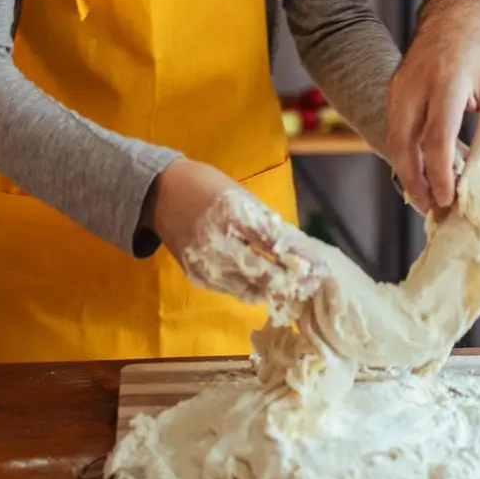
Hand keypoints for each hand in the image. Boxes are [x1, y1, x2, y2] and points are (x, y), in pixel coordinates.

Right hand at [148, 160, 324, 307]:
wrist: (161, 194)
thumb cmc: (207, 187)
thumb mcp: (241, 196)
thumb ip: (266, 222)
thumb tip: (298, 246)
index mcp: (232, 214)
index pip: (272, 242)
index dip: (297, 258)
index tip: (318, 267)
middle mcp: (216, 241)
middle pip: (260, 270)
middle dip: (288, 280)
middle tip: (309, 285)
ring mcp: (204, 261)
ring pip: (245, 287)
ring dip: (271, 290)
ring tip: (294, 291)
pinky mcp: (196, 274)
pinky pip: (229, 289)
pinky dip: (249, 290)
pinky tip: (265, 289)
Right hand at [386, 0, 479, 213]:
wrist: (455, 8)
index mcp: (448, 81)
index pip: (437, 136)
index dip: (440, 172)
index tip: (447, 198)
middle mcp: (417, 84)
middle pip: (404, 143)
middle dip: (414, 181)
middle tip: (431, 209)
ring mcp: (400, 85)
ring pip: (393, 138)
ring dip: (406, 171)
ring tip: (424, 197)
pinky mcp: (394, 88)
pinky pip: (393, 127)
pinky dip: (403, 153)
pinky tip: (417, 170)